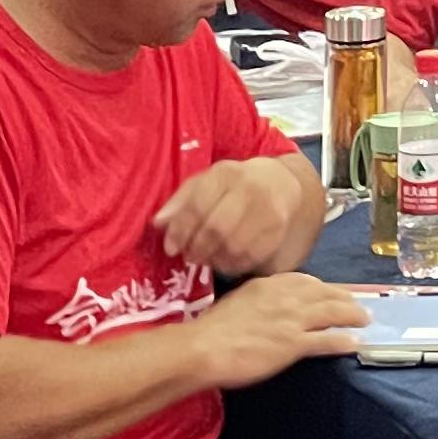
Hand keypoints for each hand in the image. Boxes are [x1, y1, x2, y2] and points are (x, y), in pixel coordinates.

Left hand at [154, 157, 308, 276]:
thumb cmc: (234, 185)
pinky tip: (224, 260)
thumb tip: (157, 224)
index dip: (180, 230)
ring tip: (205, 258)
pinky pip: (249, 257)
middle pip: (216, 228)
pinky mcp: (276, 232)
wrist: (281, 184)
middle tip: (188, 256)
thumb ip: (181, 202)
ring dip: (213, 259)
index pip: (198, 204)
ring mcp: (267, 212)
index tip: (170, 248)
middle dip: (197, 248)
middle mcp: (249, 190)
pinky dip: (231, 264)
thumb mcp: (206, 183)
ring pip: (233, 246)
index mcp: (226, 174)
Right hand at [190, 272, 371, 390]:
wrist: (203, 348)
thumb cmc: (210, 330)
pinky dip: (342, 341)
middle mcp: (285, 297)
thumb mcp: (236, 302)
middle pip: (323, 293)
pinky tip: (353, 343)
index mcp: (268, 284)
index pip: (304, 281)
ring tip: (365, 319)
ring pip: (331, 313)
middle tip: (358, 304)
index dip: (322, 287)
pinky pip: (326, 340)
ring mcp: (291, 320)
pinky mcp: (293, 344)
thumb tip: (266, 309)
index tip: (332, 291)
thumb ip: (257, 302)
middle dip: (344, 298)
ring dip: (351, 315)